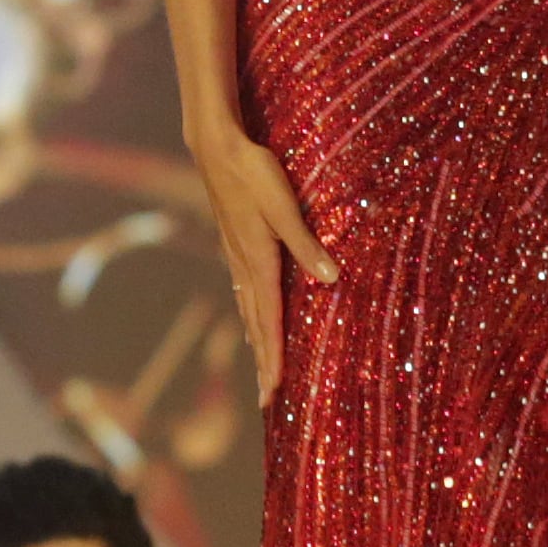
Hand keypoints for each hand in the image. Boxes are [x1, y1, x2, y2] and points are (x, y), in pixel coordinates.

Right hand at [193, 122, 334, 407]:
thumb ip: (306, 244)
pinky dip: (248, 313)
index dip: (273, 356)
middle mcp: (244, 265)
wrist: (215, 146)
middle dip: (263, 362)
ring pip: (247, 309)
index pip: (269, 319)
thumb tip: (332, 279)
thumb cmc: (253, 172)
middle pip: (255, 324)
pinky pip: (243, 290)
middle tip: (265, 400)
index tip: (275, 390)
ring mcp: (236, 255)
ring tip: (260, 367)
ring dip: (255, 341)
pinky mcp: (234, 243)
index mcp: (259, 261)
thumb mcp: (284, 206)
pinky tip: (249, 314)